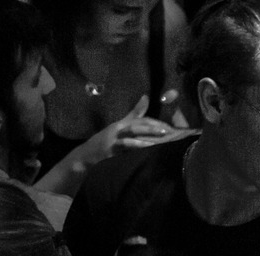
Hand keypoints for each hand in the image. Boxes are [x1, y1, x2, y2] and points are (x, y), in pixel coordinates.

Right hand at [79, 95, 193, 164]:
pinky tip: (144, 148)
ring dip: (146, 135)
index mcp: (122, 124)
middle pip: (137, 125)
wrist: (89, 153)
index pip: (141, 120)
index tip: (170, 126)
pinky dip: (134, 146)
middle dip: (153, 127)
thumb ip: (134, 114)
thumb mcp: (120, 127)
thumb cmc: (107, 140)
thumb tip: (146, 97)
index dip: (155, 122)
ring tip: (159, 138)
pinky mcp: (111, 148)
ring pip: (132, 134)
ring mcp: (115, 138)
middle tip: (169, 130)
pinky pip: (124, 146)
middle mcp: (119, 129)